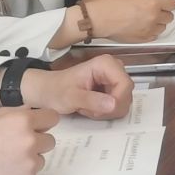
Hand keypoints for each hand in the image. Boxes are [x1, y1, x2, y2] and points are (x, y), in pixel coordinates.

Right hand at [0, 107, 57, 174]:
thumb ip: (11, 116)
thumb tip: (29, 112)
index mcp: (21, 122)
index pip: (51, 118)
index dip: (41, 122)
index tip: (33, 128)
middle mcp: (30, 142)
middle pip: (49, 141)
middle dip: (35, 143)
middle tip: (12, 148)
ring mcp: (30, 166)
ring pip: (40, 161)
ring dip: (27, 162)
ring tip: (1, 165)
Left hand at [16, 54, 134, 120]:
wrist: (47, 91)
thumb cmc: (56, 91)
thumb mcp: (71, 97)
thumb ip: (92, 100)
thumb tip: (113, 105)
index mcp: (106, 64)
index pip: (125, 85)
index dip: (116, 101)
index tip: (99, 111)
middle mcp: (114, 68)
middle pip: (126, 94)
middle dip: (110, 108)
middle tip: (89, 110)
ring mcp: (115, 78)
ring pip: (124, 101)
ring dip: (107, 111)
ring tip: (88, 108)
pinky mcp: (113, 88)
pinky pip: (119, 104)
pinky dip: (106, 111)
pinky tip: (92, 108)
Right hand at [77, 0, 174, 45]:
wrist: (98, 19)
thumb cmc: (110, 2)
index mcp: (152, 4)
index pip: (173, 3)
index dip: (169, 1)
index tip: (166, 1)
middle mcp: (153, 18)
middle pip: (169, 16)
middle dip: (163, 12)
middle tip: (154, 9)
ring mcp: (148, 30)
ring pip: (162, 27)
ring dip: (157, 22)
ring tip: (146, 18)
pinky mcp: (141, 40)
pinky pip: (153, 36)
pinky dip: (150, 31)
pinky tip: (141, 26)